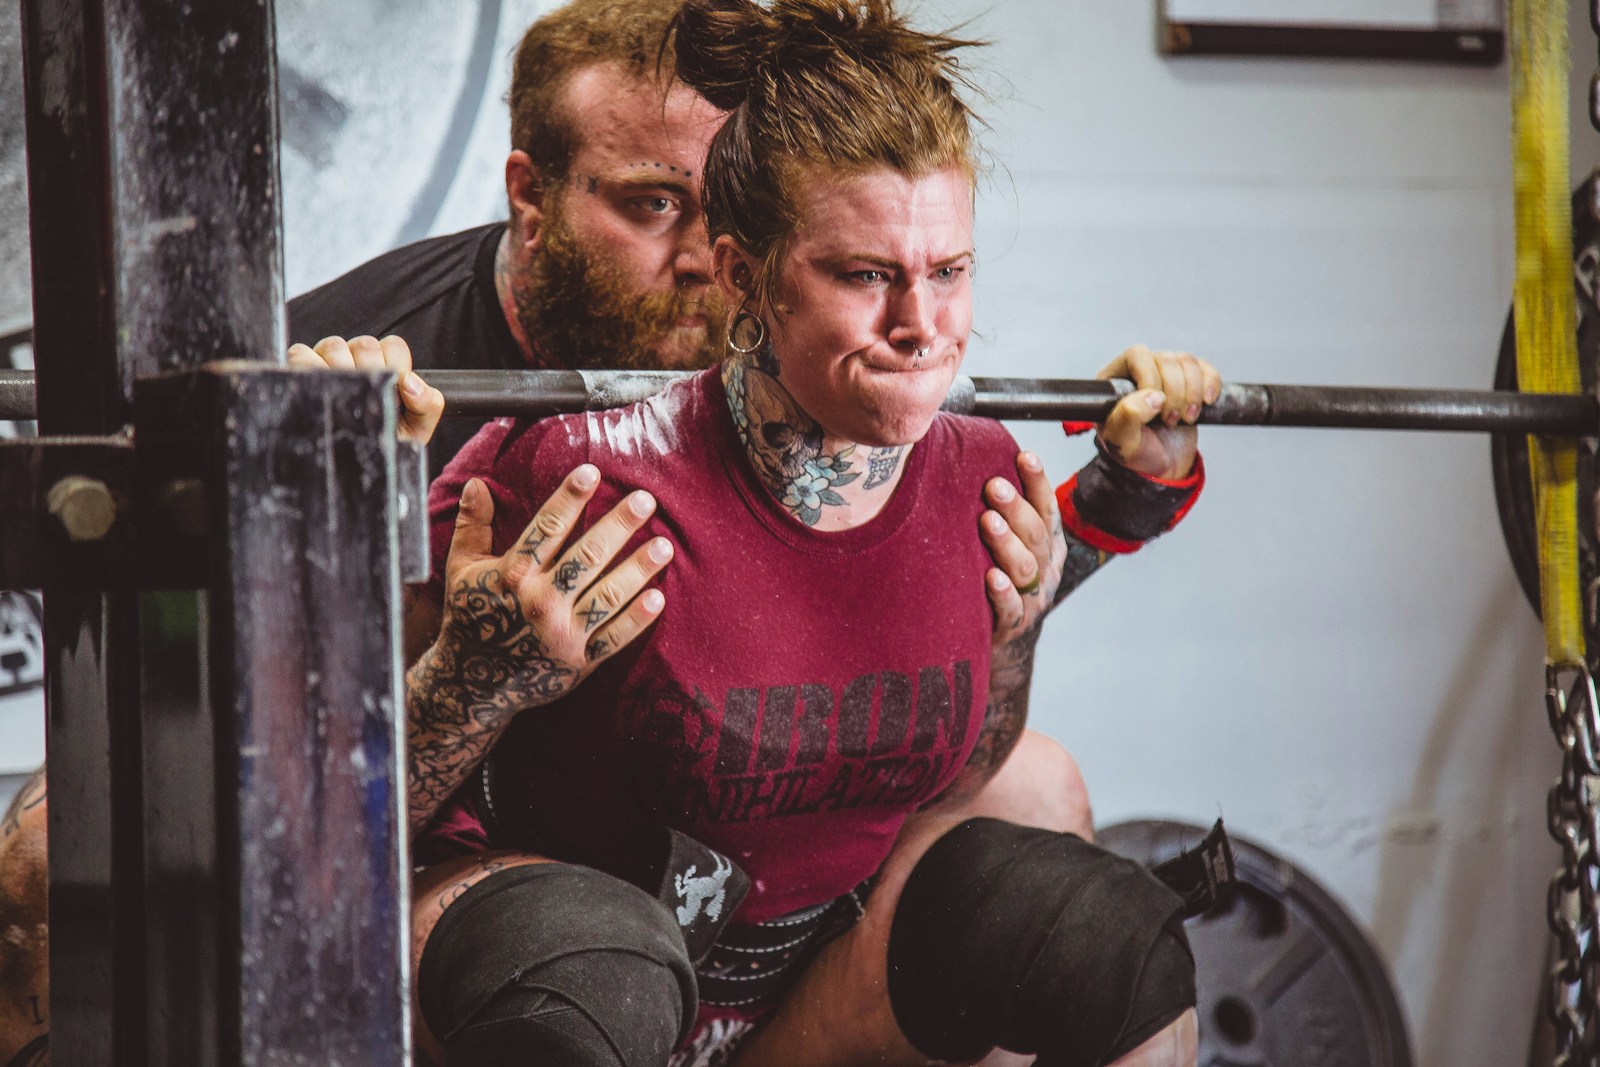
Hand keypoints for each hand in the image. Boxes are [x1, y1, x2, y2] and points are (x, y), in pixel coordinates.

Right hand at [287, 334, 444, 443]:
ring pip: (334, 345)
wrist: (361, 464)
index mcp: (387, 365)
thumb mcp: (416, 428)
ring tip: (345, 399)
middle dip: (369, 370)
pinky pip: (301, 354)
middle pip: (363, 343)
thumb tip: (410, 382)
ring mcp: (329, 360)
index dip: (395, 363)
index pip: (393, 345)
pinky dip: (308, 367)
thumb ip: (427, 404)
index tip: (393, 387)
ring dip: (341, 371)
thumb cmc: (385, 440)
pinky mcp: (301, 367)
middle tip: (368, 398)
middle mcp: (357, 358)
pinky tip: (321, 392)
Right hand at [433, 465, 671, 711]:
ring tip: (664, 545)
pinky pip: (614, 638)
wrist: (473, 686)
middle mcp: (540, 602)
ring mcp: (562, 634)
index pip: (547, 528)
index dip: (570, 498)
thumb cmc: (469, 618)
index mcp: (512, 575)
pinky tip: (659, 597)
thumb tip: (477, 483)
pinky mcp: (579, 662)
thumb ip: (472, 526)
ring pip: (608, 594)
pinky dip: (637, 618)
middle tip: (646, 500)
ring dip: (638, 569)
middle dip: (618, 526)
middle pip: (587, 556)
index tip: (593, 472)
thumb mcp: (461, 570)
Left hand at [981, 451, 1065, 647]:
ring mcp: (1034, 597)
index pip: (1047, 507)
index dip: (1038, 481)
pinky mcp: (1015, 623)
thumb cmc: (1001, 576)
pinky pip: (1011, 608)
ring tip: (987, 521)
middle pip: (1035, 533)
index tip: (1024, 456)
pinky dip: (1003, 592)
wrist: (1006, 636)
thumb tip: (972, 461)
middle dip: (1016, 507)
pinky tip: (991, 577)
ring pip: (1025, 566)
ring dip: (1006, 542)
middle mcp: (1047, 567)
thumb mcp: (1012, 543)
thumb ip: (1002, 513)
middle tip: (994, 486)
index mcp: (1048, 543)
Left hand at [1097, 345, 1219, 479]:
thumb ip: (1127, 418)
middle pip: (1166, 359)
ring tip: (1186, 418)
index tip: (1156, 409)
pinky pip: (1206, 369)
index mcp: (1115, 380)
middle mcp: (1140, 371)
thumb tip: (1153, 396)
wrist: (1160, 467)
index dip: (1151, 378)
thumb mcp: (1122, 442)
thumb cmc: (1136, 453)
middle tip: (1171, 421)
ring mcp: (1165, 374)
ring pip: (1188, 362)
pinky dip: (1211, 384)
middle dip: (1175, 393)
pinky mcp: (1189, 381)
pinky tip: (1206, 404)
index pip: (1137, 356)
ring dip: (1192, 392)